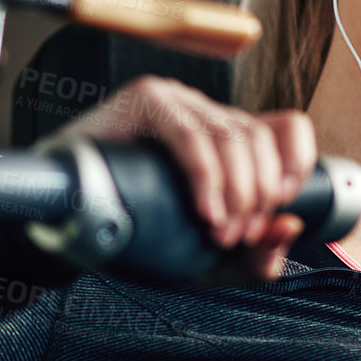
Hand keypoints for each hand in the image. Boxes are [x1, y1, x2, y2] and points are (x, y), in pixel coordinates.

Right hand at [49, 76, 317, 280]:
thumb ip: (251, 255)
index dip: (296, 167)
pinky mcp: (146, 102)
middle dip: (260, 196)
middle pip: (262, 138)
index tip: (277, 211)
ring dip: (237, 192)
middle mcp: (206, 113)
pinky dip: (207, 178)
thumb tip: (292, 227)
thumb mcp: (204, 258)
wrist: (64, 225)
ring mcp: (177, 103)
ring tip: (219, 232)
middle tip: (238, 237)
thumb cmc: (130, 232)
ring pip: (233, 136)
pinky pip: (191, 136)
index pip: (287, 128)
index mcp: (227, 137)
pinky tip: (205, 210)